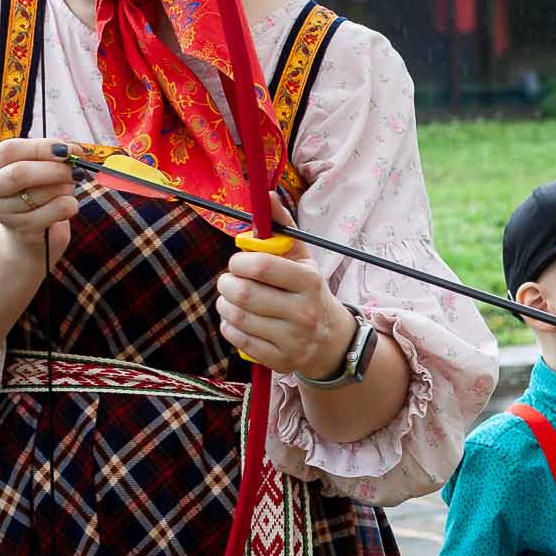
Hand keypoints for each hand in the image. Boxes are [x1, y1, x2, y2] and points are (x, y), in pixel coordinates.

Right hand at [0, 138, 78, 263]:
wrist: (26, 228)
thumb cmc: (32, 188)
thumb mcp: (34, 166)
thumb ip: (50, 155)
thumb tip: (74, 150)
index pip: (10, 150)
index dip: (41, 147)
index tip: (66, 149)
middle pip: (19, 173)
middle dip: (54, 169)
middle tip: (76, 170)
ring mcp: (1, 212)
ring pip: (39, 193)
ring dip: (64, 187)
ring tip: (68, 187)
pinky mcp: (22, 229)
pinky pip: (56, 210)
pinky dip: (70, 203)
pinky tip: (69, 203)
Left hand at [216, 197, 347, 375]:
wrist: (330, 339)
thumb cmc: (307, 291)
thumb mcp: (301, 259)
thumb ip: (282, 227)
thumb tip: (266, 195)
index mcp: (309, 282)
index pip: (261, 266)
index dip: (239, 261)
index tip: (239, 263)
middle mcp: (304, 312)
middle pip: (244, 294)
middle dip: (227, 284)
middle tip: (229, 282)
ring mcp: (293, 339)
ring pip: (236, 317)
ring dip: (225, 305)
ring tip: (232, 300)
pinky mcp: (280, 360)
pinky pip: (237, 339)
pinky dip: (229, 327)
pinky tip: (238, 321)